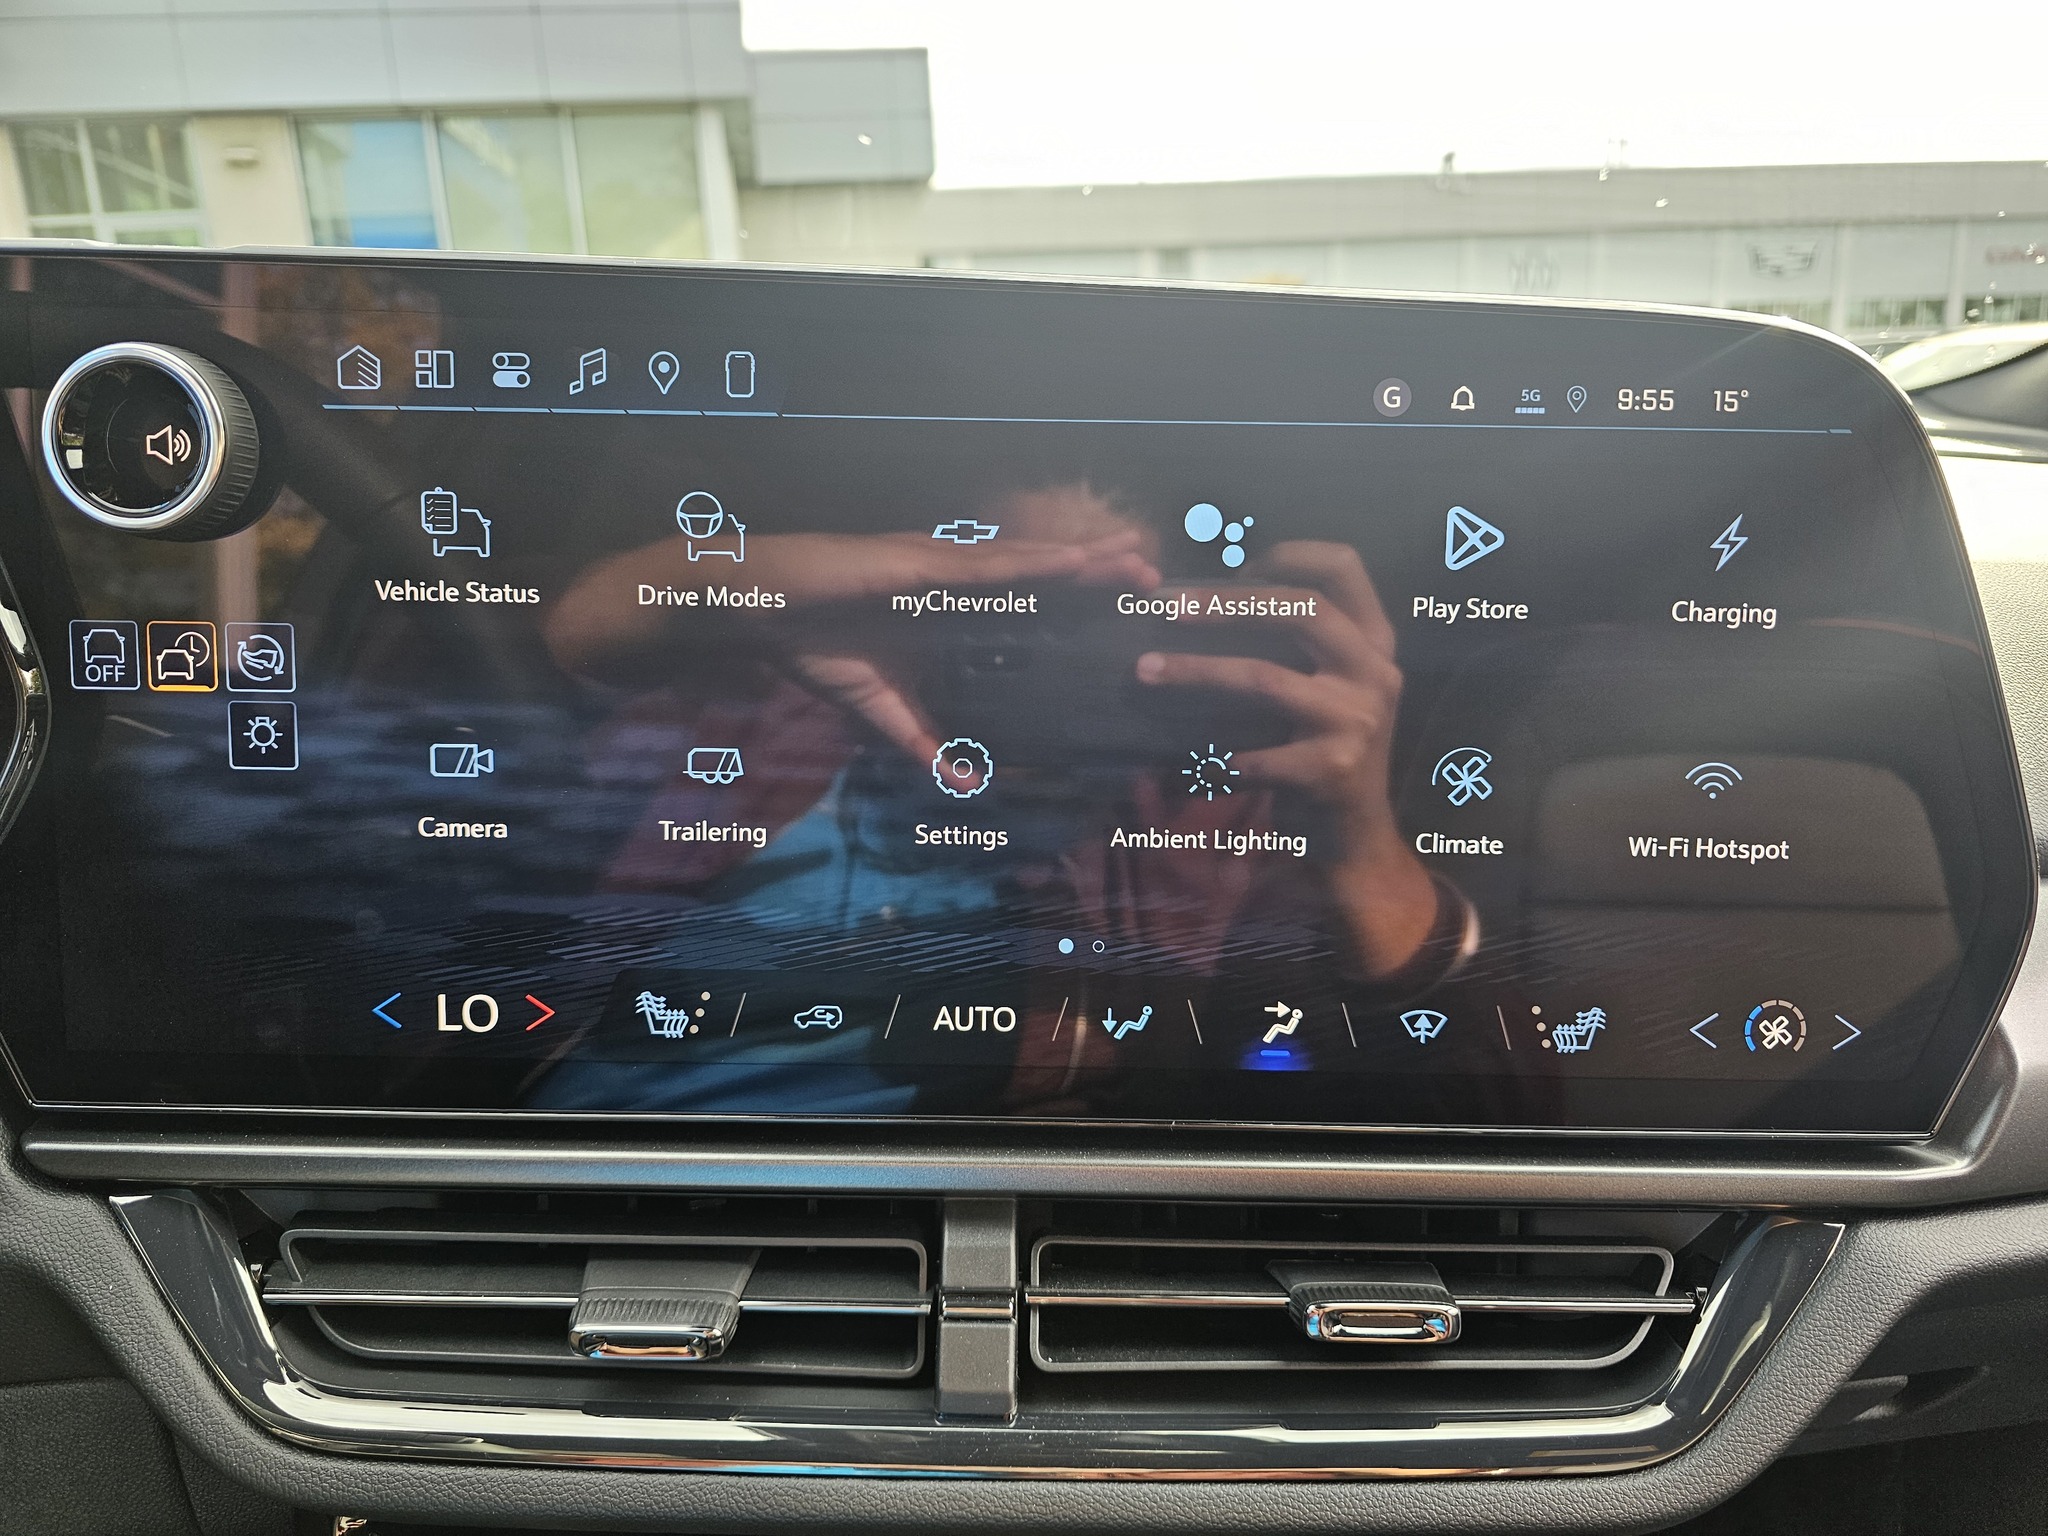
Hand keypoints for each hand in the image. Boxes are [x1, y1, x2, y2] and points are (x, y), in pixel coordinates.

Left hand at [1133, 540, 1437, 975]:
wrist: (1356, 837)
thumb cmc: (1323, 749)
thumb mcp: (1329, 685)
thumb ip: (1296, 642)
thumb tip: (1207, 595)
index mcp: (1375, 641)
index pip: (1344, 566)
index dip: (1288, 553)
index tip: (1235, 567)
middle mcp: (1375, 672)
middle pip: (1302, 609)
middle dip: (1226, 602)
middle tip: (1166, 606)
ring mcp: (1358, 721)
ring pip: (1264, 678)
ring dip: (1195, 670)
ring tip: (1145, 668)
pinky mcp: (1332, 770)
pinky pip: (1251, 754)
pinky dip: (1207, 756)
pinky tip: (1172, 760)